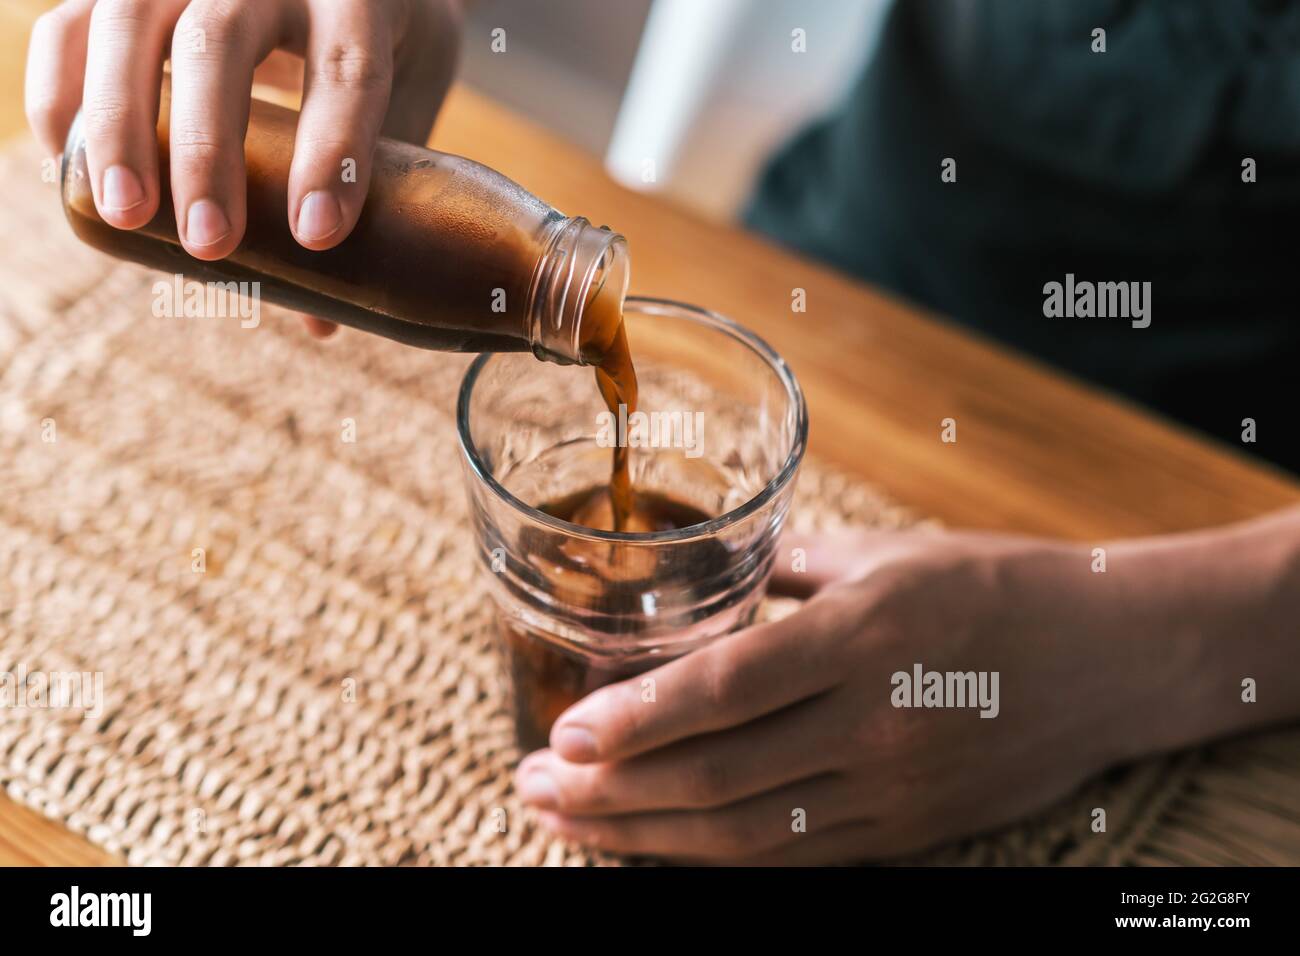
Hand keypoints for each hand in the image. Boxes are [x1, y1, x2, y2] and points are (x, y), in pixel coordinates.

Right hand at [25, 0, 463, 337]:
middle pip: (221, 42)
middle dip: (207, 150)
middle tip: (211, 246)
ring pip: (132, 24)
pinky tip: (65, 163)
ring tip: (126, 218)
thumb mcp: (402, 104)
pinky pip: (72, 24)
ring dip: (120, 126)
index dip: (330, 153)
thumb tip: (321, 322)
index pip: (345, 70)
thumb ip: (370, 194)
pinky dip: (60, 91)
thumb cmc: (379, 47)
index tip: (318, 235)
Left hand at [514, 528, 1222, 863]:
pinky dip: (715, 859)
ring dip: (643, 836)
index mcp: (862, 635)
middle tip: (533, 787)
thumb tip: (710, 577)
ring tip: (568, 826)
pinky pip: (794, 857)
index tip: (563, 734)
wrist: (1113, 657)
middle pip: (716, 778)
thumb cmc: (998, 586)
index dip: (634, 721)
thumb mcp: (887, 553)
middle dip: (609, 791)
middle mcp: (873, 723)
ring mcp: (892, 790)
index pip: (724, 692)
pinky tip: (658, 848)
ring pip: (745, 835)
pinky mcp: (909, 830)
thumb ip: (787, 570)